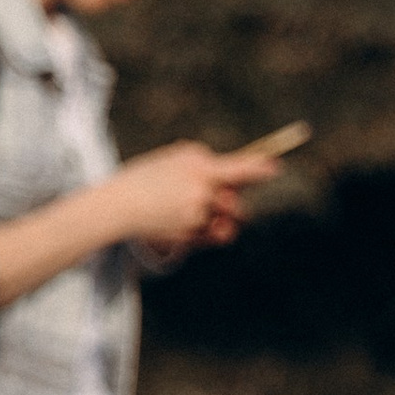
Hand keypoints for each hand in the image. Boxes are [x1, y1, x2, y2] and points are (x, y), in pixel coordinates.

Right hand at [110, 140, 284, 250]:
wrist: (118, 206)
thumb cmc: (146, 177)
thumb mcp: (174, 158)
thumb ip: (205, 163)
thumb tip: (233, 175)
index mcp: (199, 169)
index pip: (238, 170)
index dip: (260, 170)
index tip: (276, 169)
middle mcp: (202, 192)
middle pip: (236, 200)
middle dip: (230, 199)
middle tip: (209, 194)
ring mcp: (197, 216)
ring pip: (228, 219)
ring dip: (220, 216)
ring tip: (193, 209)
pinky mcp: (191, 236)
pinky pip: (216, 234)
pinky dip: (210, 229)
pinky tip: (190, 221)